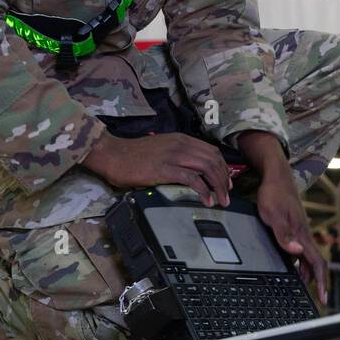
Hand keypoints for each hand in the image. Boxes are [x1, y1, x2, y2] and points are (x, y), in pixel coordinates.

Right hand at [83, 131, 230, 206]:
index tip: (226, 182)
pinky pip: (192, 179)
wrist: (113, 154)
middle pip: (213, 160)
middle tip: (227, 194)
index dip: (222, 167)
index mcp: (181, 139)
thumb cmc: (133, 155)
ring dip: (218, 186)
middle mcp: (181, 145)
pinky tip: (206, 200)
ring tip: (221, 200)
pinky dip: (203, 190)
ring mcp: (173, 156)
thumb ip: (178, 156)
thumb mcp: (161, 149)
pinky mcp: (165, 169)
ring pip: (207, 168)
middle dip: (224, 179)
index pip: (211, 151)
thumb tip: (193, 171)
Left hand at [256, 170, 328, 303]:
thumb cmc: (274, 194)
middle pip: (314, 263)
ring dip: (306, 273)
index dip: (321, 282)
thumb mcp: (274, 216)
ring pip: (307, 256)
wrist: (276, 176)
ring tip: (301, 287)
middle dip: (316, 282)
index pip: (317, 262)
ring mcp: (300, 230)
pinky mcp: (295, 227)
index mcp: (302, 234)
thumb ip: (285, 236)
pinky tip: (291, 265)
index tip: (324, 298)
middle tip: (315, 298)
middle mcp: (304, 234)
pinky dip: (298, 262)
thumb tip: (297, 253)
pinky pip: (300, 249)